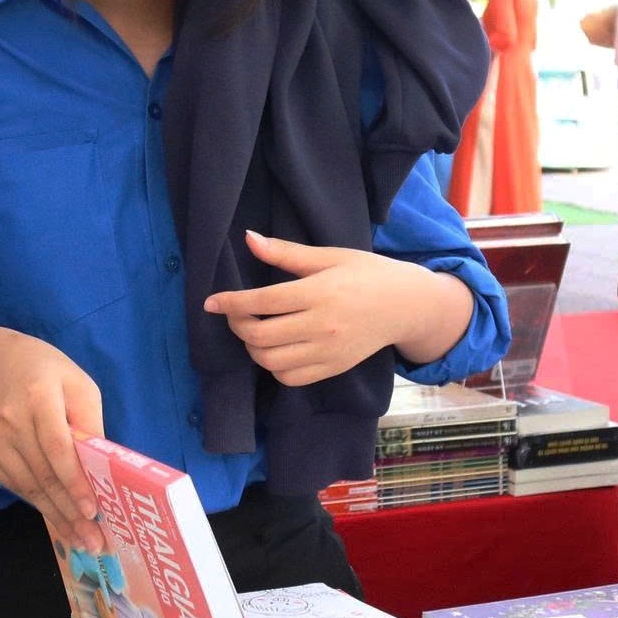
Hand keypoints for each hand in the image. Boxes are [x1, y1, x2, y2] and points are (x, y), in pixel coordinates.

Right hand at [0, 327, 105, 551]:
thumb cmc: (45, 372)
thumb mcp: (77, 383)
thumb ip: (89, 422)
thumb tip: (101, 468)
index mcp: (38, 394)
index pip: (56, 446)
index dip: (74, 481)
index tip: (93, 510)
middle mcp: (8, 418)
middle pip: (42, 474)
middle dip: (70, 511)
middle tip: (94, 541)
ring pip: (27, 486)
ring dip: (55, 516)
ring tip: (80, 539)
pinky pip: (13, 484)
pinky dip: (37, 503)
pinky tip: (56, 518)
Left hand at [203, 232, 451, 385]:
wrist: (406, 305)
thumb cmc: (367, 273)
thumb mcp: (330, 256)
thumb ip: (286, 253)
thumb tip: (248, 239)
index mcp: (319, 292)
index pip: (263, 302)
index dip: (231, 303)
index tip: (211, 302)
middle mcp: (322, 325)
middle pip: (261, 336)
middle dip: (238, 326)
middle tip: (235, 314)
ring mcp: (328, 351)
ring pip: (271, 361)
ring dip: (252, 347)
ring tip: (254, 330)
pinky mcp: (333, 368)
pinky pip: (290, 377)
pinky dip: (273, 366)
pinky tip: (275, 349)